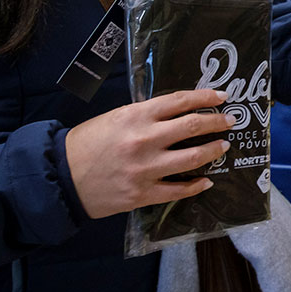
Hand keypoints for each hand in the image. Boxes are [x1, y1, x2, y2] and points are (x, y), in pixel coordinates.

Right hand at [65, 89, 233, 218]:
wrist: (60, 177)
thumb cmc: (88, 143)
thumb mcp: (116, 117)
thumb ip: (146, 115)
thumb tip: (180, 111)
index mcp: (136, 116)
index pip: (180, 101)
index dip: (205, 97)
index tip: (222, 97)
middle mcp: (144, 140)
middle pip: (193, 126)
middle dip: (217, 122)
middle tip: (231, 121)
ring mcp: (145, 169)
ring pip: (193, 158)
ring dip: (213, 150)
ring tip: (223, 146)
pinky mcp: (142, 194)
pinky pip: (178, 190)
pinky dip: (196, 185)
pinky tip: (206, 181)